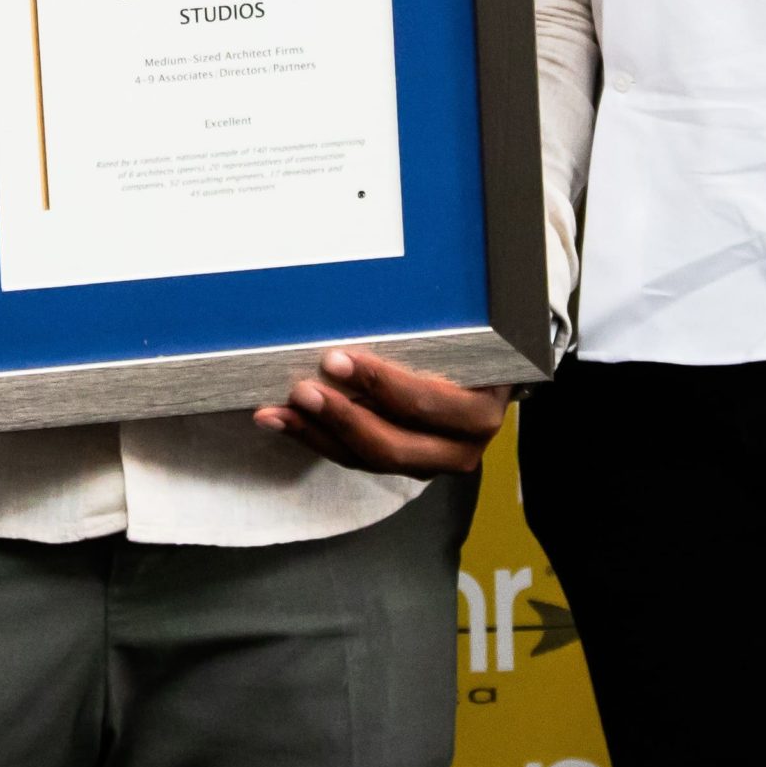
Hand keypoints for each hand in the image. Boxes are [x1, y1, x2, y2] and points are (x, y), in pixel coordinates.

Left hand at [253, 349, 510, 474]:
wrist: (489, 381)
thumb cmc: (471, 346)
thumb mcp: (462, 335)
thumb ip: (426, 328)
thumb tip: (369, 298)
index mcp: (479, 412)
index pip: (424, 403)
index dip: (378, 385)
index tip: (334, 360)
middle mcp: (460, 449)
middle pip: (393, 445)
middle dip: (340, 418)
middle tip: (300, 391)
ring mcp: (430, 464)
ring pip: (367, 459)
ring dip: (317, 434)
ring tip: (276, 412)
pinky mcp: (403, 468)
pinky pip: (356, 459)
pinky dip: (317, 439)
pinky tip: (284, 421)